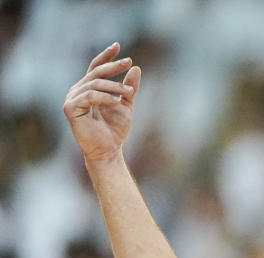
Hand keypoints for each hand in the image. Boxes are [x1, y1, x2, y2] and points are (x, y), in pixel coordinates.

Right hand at [63, 42, 140, 163]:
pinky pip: (89, 96)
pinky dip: (105, 97)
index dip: (105, 56)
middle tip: (128, 62)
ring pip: (94, 83)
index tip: (118, 46)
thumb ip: (129, 88)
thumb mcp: (126, 105)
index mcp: (89, 88)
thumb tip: (136, 68)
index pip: (96, 67)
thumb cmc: (115, 130)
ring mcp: (72, 99)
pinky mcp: (70, 108)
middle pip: (95, 72)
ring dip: (114, 85)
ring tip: (129, 91)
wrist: (108, 150)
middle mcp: (78, 91)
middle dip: (113, 66)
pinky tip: (117, 102)